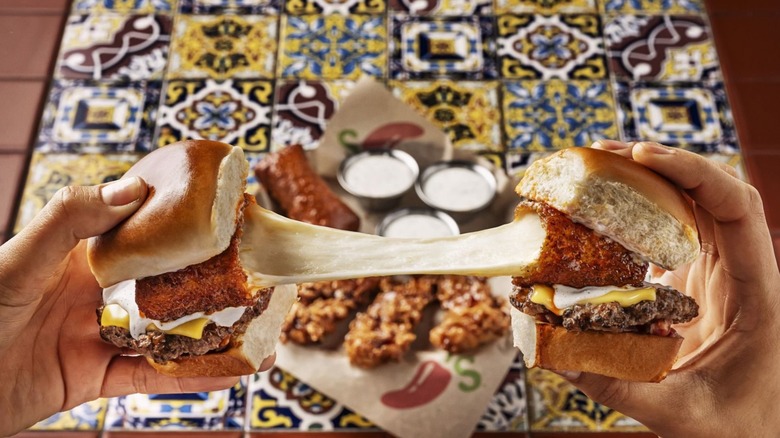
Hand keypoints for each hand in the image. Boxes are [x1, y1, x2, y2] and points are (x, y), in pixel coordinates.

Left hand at [0, 178, 274, 435]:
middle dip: (206, 278)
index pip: (139, 231)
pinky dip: (190, 377)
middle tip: (254, 271)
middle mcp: (92, 294)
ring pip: (164, 333)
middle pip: (162, 283)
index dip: (179, 221)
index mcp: (76, 256)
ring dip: (209, 332)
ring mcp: (94, 337)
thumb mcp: (18, 260)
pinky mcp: (91, 380)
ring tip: (256, 325)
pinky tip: (228, 371)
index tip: (224, 213)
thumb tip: (133, 188)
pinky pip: (149, 378)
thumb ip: (70, 221)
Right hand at [557, 141, 779, 436]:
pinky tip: (602, 209)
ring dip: (647, 180)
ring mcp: (720, 272)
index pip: (736, 207)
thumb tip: (552, 354)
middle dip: (658, 163)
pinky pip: (672, 231)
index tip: (643, 154)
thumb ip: (615, 385)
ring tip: (597, 168)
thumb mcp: (678, 413)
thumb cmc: (739, 427)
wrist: (761, 435)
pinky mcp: (697, 280)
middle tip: (602, 153)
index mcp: (758, 291)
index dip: (693, 171)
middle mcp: (742, 270)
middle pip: (710, 192)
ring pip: (692, 205)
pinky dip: (638, 212)